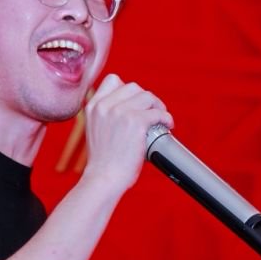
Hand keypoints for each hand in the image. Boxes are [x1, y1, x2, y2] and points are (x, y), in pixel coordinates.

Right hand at [81, 75, 171, 196]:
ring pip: (147, 96)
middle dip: (146, 98)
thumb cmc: (103, 162)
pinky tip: (167, 125)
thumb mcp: (96, 130)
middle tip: (152, 111)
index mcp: (93, 106)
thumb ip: (107, 116)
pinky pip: (157, 113)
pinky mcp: (136, 122)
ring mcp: (120, 112)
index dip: (127, 89)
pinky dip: (166, 118)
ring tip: (161, 118)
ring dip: (158, 106)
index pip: (113, 80)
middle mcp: (105, 106)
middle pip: (133, 87)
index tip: (135, 102)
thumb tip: (130, 109)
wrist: (103, 178)